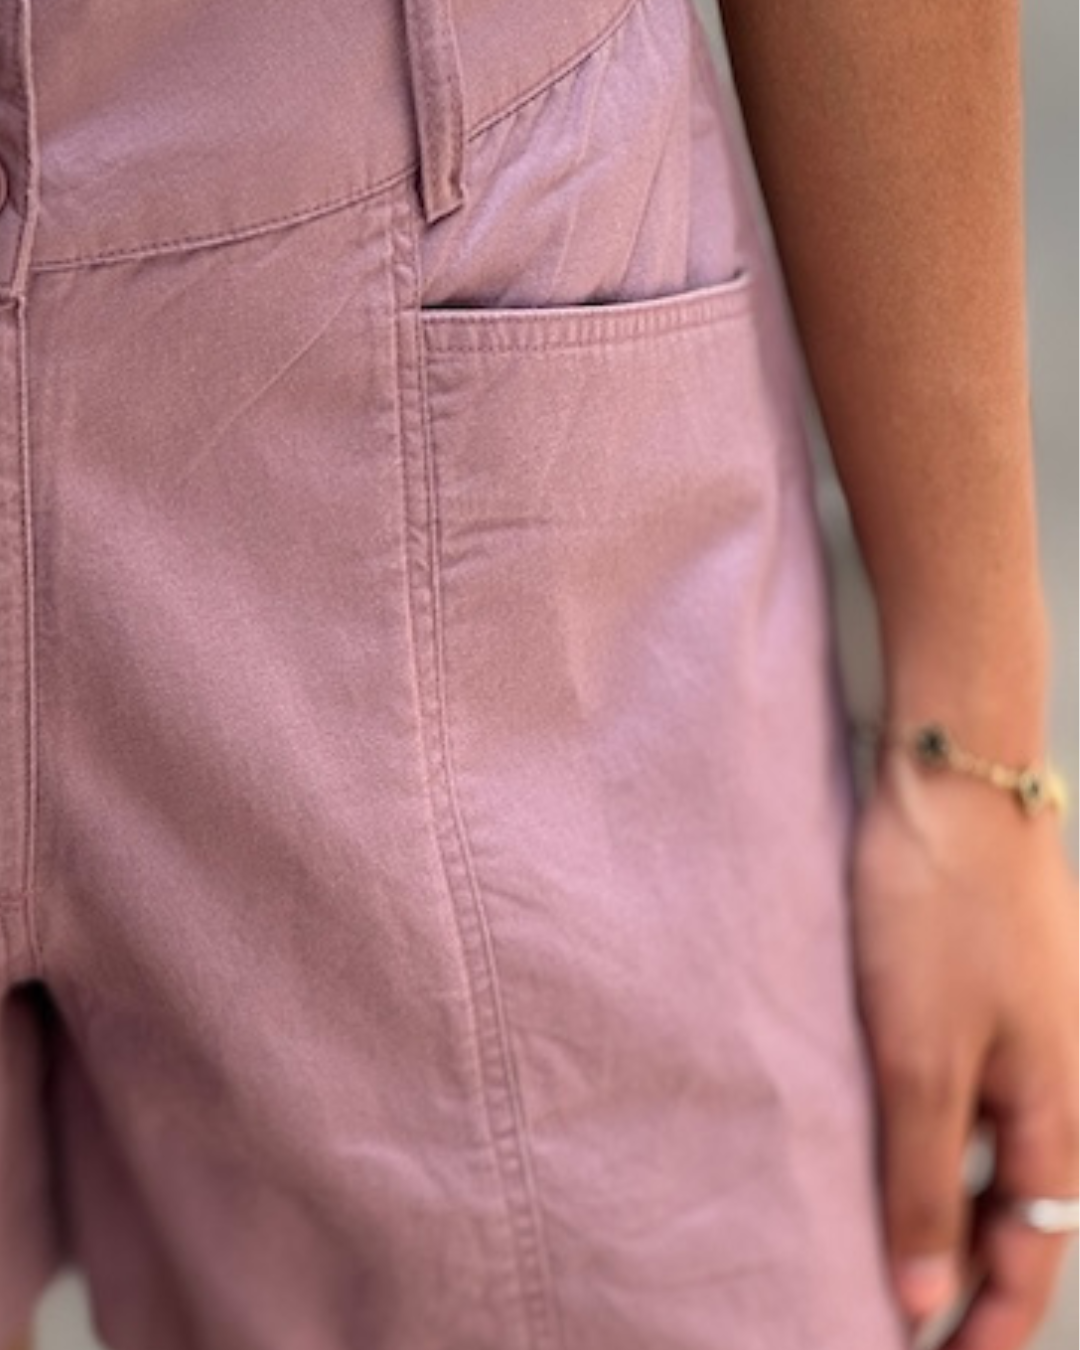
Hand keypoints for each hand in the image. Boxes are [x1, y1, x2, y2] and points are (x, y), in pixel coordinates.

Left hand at [850, 742, 1078, 1348]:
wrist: (953, 783)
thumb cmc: (938, 914)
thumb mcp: (920, 1057)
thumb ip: (925, 1175)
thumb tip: (923, 1296)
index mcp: (1055, 1111)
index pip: (1027, 1253)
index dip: (983, 1320)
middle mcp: (1054, 1078)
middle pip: (1017, 1205)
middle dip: (964, 1267)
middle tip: (894, 1305)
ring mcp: (1028, 1027)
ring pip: (992, 1145)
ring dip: (945, 1197)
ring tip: (881, 1230)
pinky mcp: (991, 986)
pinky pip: (972, 1084)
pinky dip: (934, 1125)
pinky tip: (883, 1124)